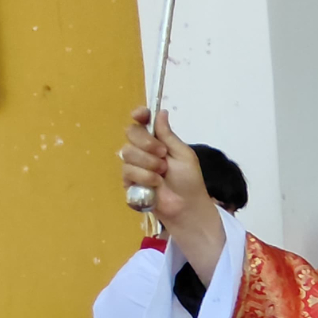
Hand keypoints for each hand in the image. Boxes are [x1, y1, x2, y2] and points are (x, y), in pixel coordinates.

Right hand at [119, 107, 207, 229]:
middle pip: (131, 133)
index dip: (139, 115)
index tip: (140, 115)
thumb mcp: (183, 154)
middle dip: (147, 143)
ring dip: (149, 164)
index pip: (142, 121)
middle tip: (163, 154)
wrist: (186, 206)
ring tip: (162, 174)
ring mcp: (134, 165)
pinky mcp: (129, 181)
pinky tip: (155, 185)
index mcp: (158, 140)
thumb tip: (161, 112)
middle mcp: (143, 149)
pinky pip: (128, 171)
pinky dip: (144, 177)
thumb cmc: (189, 180)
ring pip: (128, 153)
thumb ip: (169, 135)